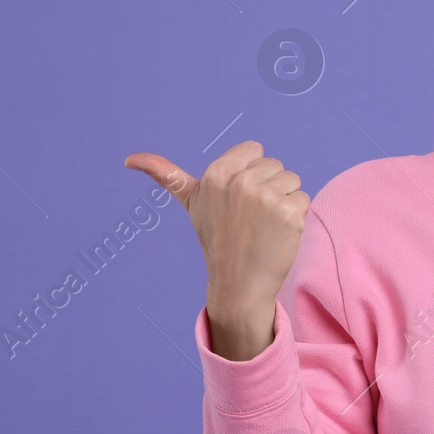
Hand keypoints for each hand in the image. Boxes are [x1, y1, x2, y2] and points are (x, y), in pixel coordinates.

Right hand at [123, 141, 308, 348]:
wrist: (238, 283)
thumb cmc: (217, 239)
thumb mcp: (191, 202)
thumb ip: (166, 175)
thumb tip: (129, 159)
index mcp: (216, 172)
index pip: (255, 150)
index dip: (251, 173)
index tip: (238, 199)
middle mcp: (240, 181)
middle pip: (276, 165)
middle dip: (268, 188)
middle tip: (251, 218)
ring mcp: (265, 197)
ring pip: (292, 181)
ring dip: (285, 202)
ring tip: (263, 225)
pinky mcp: (289, 213)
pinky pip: (304, 200)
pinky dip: (297, 217)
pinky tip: (278, 234)